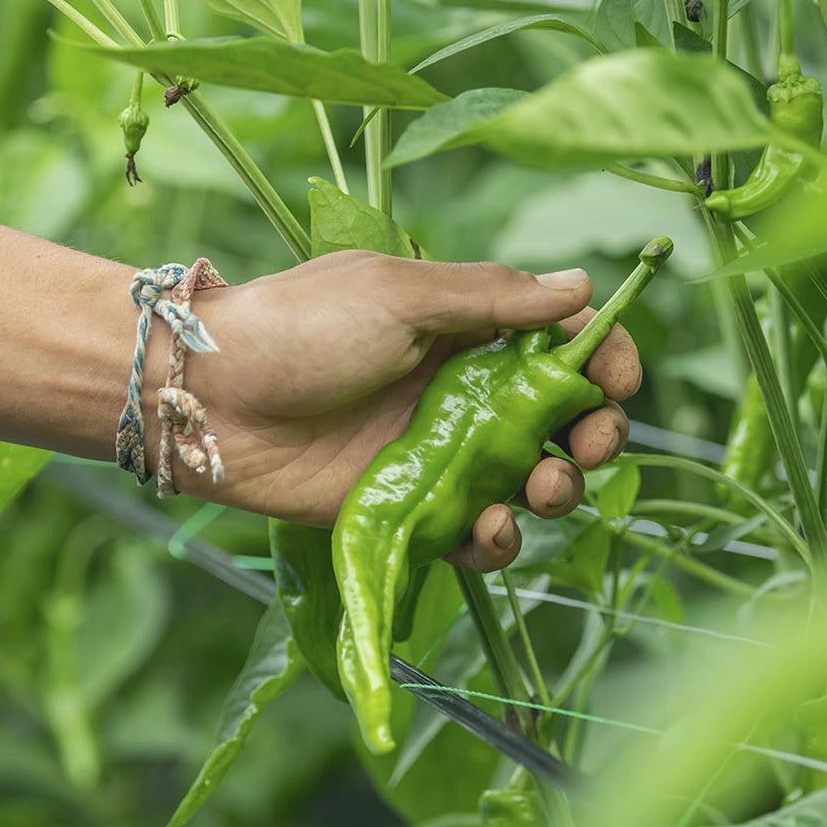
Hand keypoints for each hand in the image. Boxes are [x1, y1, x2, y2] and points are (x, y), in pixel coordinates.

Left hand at [165, 252, 640, 565]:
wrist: (209, 398)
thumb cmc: (301, 326)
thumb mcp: (401, 294)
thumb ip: (494, 298)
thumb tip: (585, 286)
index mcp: (475, 331)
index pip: (568, 344)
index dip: (607, 363)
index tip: (618, 384)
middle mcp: (471, 394)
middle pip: (568, 422)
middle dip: (596, 437)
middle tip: (587, 447)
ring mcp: (447, 456)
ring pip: (535, 483)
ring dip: (558, 491)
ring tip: (539, 489)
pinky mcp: (417, 510)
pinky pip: (479, 534)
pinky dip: (497, 541)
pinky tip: (488, 531)